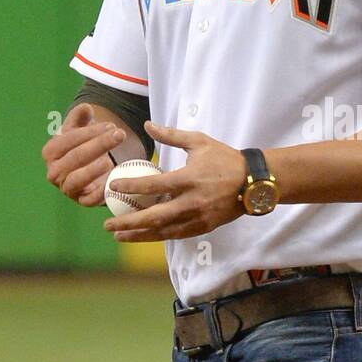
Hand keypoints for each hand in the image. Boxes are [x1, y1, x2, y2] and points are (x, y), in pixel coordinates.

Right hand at [42, 103, 127, 206]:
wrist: (90, 166)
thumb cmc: (83, 143)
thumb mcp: (81, 128)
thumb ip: (81, 116)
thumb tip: (86, 108)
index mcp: (51, 151)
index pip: (68, 140)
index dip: (90, 132)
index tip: (110, 125)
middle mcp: (54, 172)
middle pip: (75, 157)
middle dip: (99, 145)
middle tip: (119, 135)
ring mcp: (67, 188)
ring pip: (77, 179)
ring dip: (94, 170)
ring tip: (111, 160)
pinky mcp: (82, 201)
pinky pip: (89, 200)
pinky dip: (100, 193)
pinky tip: (112, 182)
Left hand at [103, 121, 247, 241]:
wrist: (254, 182)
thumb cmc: (225, 159)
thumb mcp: (199, 142)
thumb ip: (171, 136)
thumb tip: (147, 125)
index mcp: (189, 179)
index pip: (154, 186)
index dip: (131, 187)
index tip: (112, 187)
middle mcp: (192, 202)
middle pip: (154, 217)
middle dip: (128, 222)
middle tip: (107, 224)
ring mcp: (199, 217)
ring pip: (163, 231)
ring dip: (139, 235)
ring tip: (119, 236)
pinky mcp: (205, 227)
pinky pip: (177, 234)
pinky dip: (159, 236)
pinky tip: (144, 236)